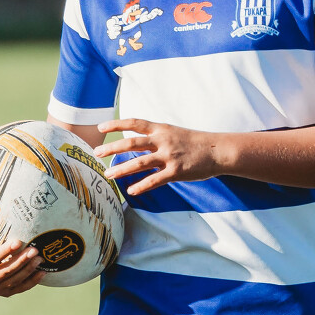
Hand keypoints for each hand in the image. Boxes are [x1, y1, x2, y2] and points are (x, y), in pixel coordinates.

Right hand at [0, 217, 43, 296]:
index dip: (4, 251)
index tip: (17, 242)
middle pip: (7, 271)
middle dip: (21, 260)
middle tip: (34, 250)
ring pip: (15, 280)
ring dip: (29, 269)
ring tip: (39, 258)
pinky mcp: (5, 293)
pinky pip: (21, 288)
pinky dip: (32, 281)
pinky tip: (42, 272)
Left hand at [95, 119, 220, 196]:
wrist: (218, 150)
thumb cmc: (195, 142)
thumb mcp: (174, 132)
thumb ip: (156, 136)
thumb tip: (136, 142)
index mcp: (161, 129)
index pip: (134, 123)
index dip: (116, 124)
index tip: (100, 128)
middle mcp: (163, 141)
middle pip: (132, 143)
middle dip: (112, 148)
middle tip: (97, 153)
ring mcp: (169, 156)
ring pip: (139, 162)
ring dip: (121, 169)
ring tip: (108, 175)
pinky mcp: (176, 172)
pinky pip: (155, 180)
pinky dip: (141, 186)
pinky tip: (131, 191)